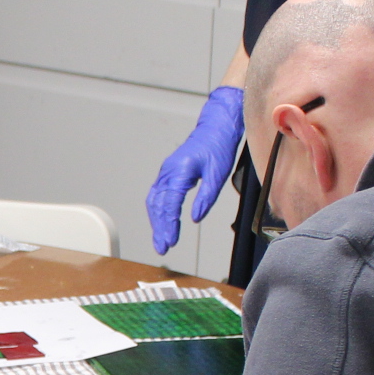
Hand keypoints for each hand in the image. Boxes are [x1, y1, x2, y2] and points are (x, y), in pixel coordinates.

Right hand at [146, 86, 243, 255]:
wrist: (217, 127)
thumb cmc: (218, 146)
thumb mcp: (218, 174)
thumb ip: (206, 198)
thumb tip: (195, 218)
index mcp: (179, 171)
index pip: (169, 203)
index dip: (168, 224)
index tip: (170, 240)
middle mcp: (168, 172)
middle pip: (157, 205)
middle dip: (159, 228)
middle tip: (163, 247)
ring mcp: (166, 172)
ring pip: (155, 201)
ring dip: (156, 222)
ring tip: (161, 240)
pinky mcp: (169, 174)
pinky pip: (158, 195)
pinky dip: (158, 212)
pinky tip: (162, 222)